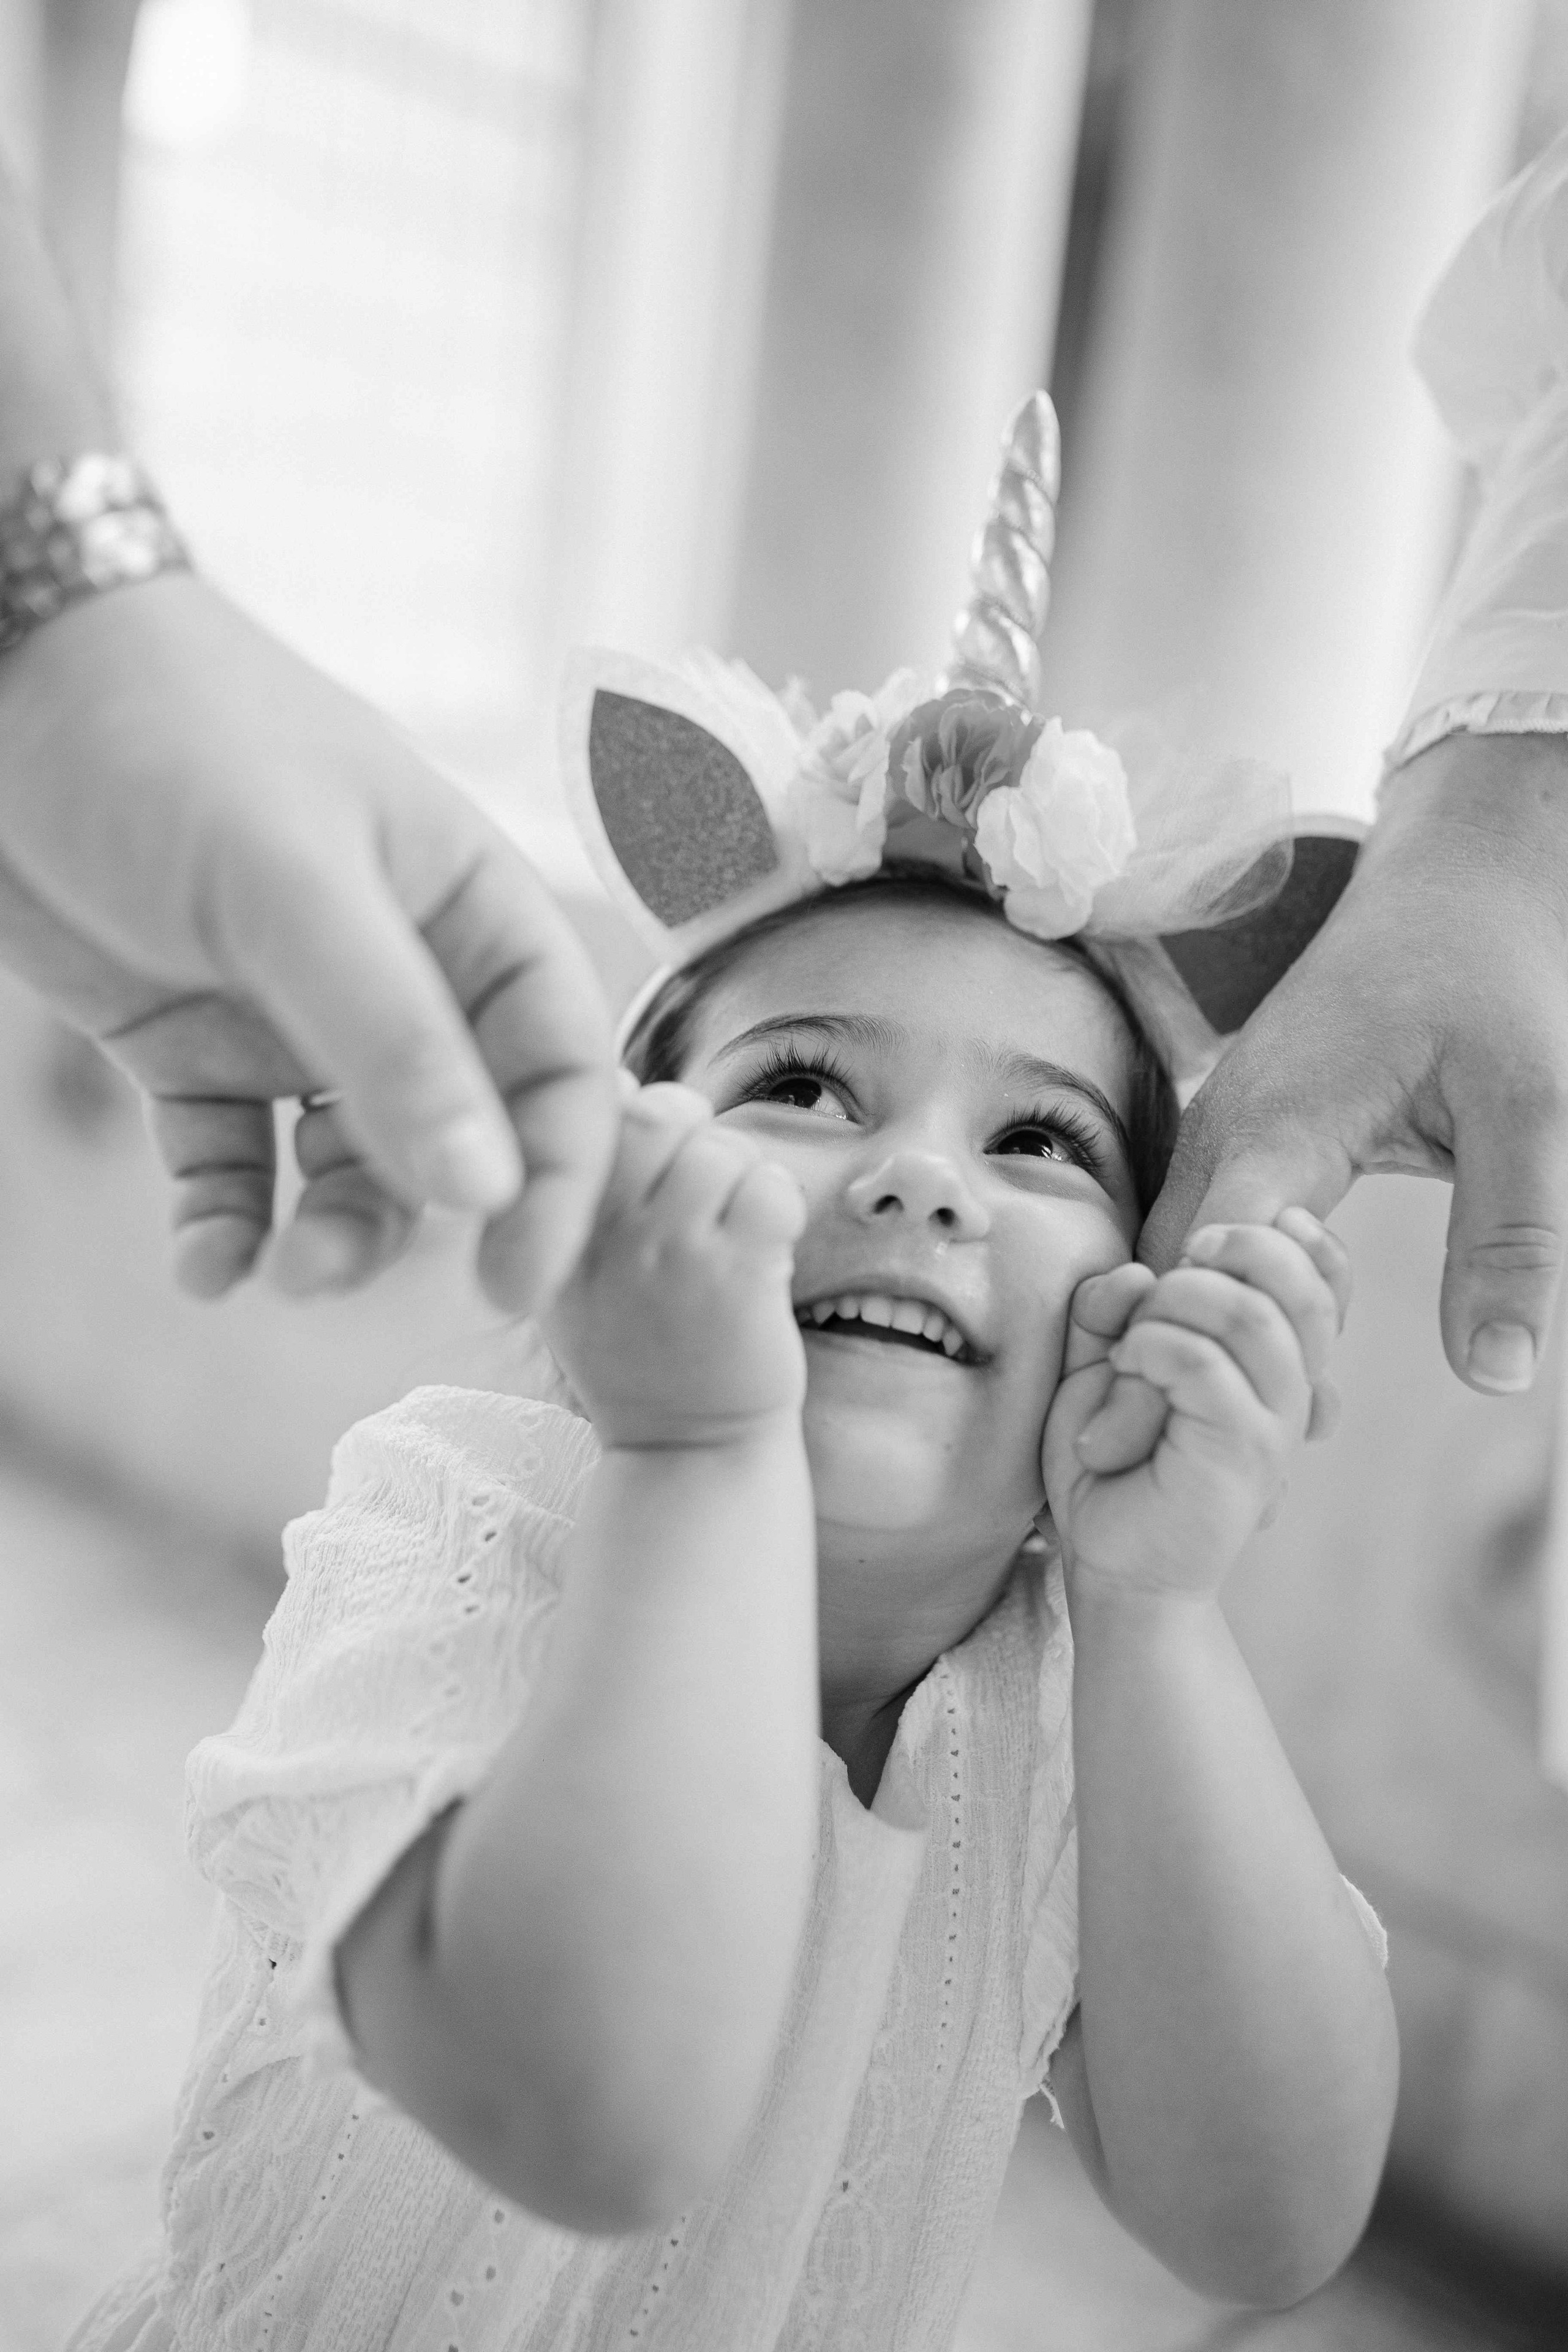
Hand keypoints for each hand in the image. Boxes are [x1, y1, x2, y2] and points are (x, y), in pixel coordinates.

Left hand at [0, 572, 616, 1310]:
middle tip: (338, 1275)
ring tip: (273, 1274)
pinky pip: (235, 1165)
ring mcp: (296, 1014)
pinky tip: (204, 1266)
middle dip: (416, 1221)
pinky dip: (227, 1224)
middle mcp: (401, 972)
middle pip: (460, 1135)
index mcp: (469, 909)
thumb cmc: (169, 736)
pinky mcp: (195, 1044)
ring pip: (350, 1166)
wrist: (1, 674)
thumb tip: (489, 1192)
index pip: (558, 1064)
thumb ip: (393, 1039)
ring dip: (325, 1234)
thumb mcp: (290, 884)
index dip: (557, 1177)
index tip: (516, 1279)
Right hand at [541, 1078, 806, 1448]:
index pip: (591, 1114)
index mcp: (549, 1229)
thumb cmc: (640, 1350)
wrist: (686, 1453)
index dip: (634, 1120)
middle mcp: (600, 1237)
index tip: (649, 1170)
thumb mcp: (576, 1273)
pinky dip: (780, 1207)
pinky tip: (766, 1248)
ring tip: (733, 1233)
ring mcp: (669, 1257)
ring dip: (744, 1179)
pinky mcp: (736, 1279)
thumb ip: (585, 1181)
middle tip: (703, 1187)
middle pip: (659, 1114)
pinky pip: (770, 1189)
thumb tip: (617, 1076)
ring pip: (723, 1149)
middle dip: (694, 1133)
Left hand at [1042, 1211, 1349, 1598]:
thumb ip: (1110, 1309)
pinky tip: (1127, 1370)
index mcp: (1273, 1362)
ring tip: (1132, 1345)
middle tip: (1179, 1266)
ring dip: (1176, 1303)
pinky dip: (1153, 1347)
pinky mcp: (1244, 1453)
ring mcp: (1274, 1422)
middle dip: (1235, 1249)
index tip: (1245, 1227)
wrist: (1113, 1562)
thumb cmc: (1110, 1459)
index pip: (1327, 1285)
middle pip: (1301, 1286)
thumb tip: (1132, 1273)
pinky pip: (1204, 1364)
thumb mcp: (1099, 1364)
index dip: (1304, 1242)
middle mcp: (1289, 1389)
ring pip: (1248, 1314)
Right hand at [1142, 732, 1567, 1395]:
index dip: (1194, 1359)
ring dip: (1188, 1333)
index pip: (1206, 1268)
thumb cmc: (1493, 979)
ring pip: (1165, 1257)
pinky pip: (1192, 1228)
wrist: (1459, 881)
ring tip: (1215, 1430)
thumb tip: (1494, 1373)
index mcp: (1281, 1122)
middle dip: (1174, 1365)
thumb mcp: (1534, 1106)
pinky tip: (1249, 1351)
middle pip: (1163, 1276)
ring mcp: (1217, 1124)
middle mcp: (1223, 1125)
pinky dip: (1208, 1293)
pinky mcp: (1234, 1129)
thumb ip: (1513, 1237)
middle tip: (1183, 1469)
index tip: (1200, 1448)